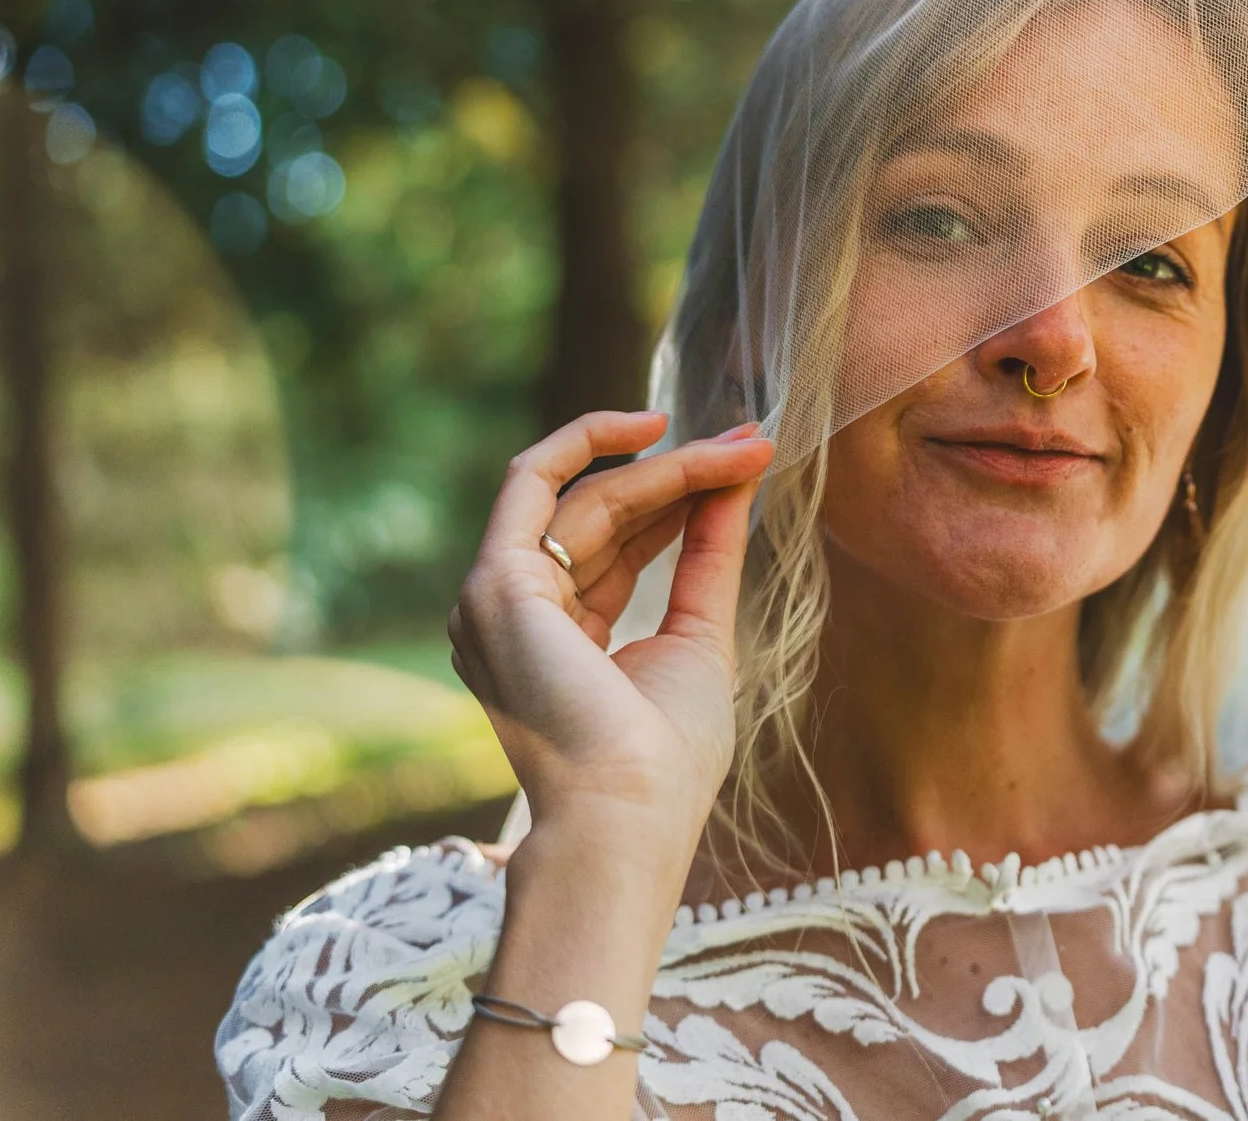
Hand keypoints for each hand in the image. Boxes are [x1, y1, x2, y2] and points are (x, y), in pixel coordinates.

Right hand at [447, 410, 772, 841]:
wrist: (629, 816)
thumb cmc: (666, 760)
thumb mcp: (698, 637)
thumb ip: (706, 558)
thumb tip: (734, 482)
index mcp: (552, 637)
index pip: (615, 544)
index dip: (680, 498)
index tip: (746, 463)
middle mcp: (512, 612)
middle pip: (603, 513)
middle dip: (683, 471)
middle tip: (753, 441)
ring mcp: (494, 597)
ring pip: (586, 495)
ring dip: (668, 465)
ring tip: (743, 448)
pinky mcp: (496, 583)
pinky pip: (539, 483)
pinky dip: (597, 446)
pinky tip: (657, 431)